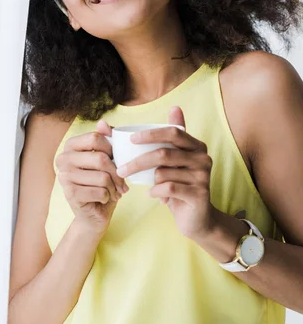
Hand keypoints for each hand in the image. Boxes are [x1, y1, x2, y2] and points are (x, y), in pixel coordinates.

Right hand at [55, 120, 128, 234]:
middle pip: (100, 158)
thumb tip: (102, 122)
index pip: (95, 137)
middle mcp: (63, 159)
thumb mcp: (107, 159)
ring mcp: (64, 177)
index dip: (112, 148)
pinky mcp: (69, 194)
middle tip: (123, 182)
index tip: (118, 160)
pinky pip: (100, 192)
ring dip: (114, 187)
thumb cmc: (102, 183)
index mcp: (70, 146)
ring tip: (115, 191)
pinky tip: (105, 199)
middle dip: (117, 173)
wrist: (93, 214)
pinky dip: (108, 197)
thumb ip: (106, 140)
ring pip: (102, 177)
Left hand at [116, 106, 215, 239]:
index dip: (151, 134)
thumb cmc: (179, 185)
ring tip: (141, 184)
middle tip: (121, 168)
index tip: (130, 139)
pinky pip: (168, 188)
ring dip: (146, 180)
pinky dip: (155, 192)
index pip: (174, 132)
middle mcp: (203, 158)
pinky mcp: (199, 194)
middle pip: (164, 153)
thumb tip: (174, 105)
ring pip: (163, 172)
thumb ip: (170, 138)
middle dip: (138, 161)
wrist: (197, 218)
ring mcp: (203, 176)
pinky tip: (152, 194)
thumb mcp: (174, 162)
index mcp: (196, 145)